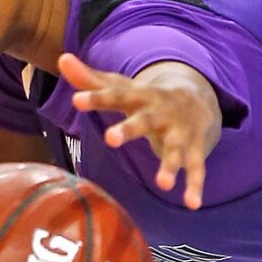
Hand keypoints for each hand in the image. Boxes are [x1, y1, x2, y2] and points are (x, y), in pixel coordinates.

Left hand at [62, 53, 213, 205]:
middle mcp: (161, 113)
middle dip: (130, 130)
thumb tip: (62, 58)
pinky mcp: (194, 149)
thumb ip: (92, 80)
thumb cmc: (148, 98)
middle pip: (145, 121)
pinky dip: (195, 185)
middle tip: (110, 139)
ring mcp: (180, 131)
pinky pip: (196, 168)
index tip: (76, 101)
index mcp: (142, 96)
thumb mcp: (123, 88)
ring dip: (170, 165)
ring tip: (162, 184)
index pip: (117, 96)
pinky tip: (192, 203)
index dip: (97, 98)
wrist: (199, 98)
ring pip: (175, 150)